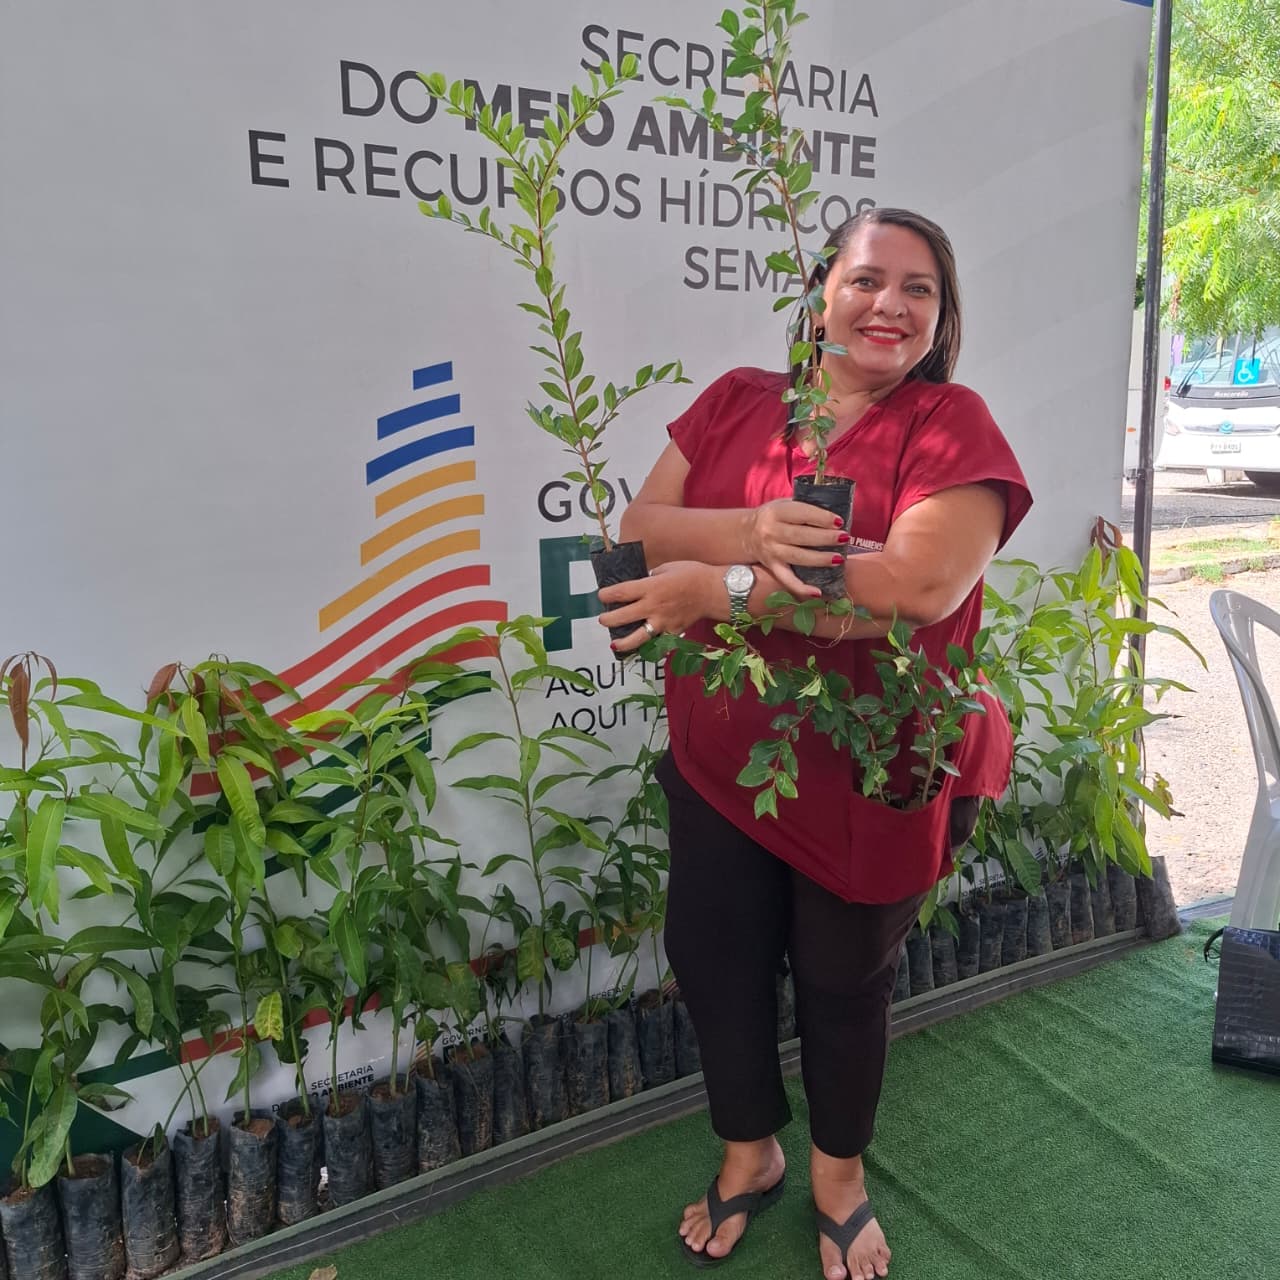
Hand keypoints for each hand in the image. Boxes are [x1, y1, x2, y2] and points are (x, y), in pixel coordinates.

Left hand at [597, 561, 717, 653]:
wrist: (714, 591)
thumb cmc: (692, 574)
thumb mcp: (668, 568)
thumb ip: (651, 578)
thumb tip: (642, 584)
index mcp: (650, 587)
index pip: (621, 592)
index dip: (607, 595)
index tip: (602, 595)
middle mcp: (653, 606)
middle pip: (622, 616)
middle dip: (608, 619)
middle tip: (603, 619)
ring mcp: (663, 622)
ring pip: (638, 637)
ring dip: (623, 642)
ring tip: (614, 644)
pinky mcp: (673, 632)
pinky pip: (657, 642)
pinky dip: (649, 646)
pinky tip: (641, 647)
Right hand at [745, 500, 843, 598]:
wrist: (747, 533)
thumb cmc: (774, 517)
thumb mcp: (784, 504)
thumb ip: (805, 507)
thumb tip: (836, 512)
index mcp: (776, 512)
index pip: (801, 513)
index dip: (821, 517)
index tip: (839, 521)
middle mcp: (771, 532)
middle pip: (801, 536)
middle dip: (825, 538)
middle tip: (845, 538)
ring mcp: (771, 552)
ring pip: (798, 557)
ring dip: (820, 559)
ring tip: (839, 559)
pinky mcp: (772, 567)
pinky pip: (787, 580)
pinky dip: (802, 588)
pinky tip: (817, 592)